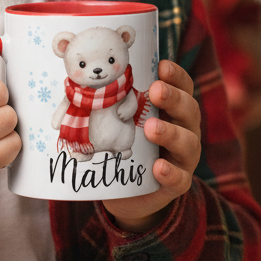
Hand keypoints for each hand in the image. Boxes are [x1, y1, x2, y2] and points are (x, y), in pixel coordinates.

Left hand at [102, 60, 201, 233]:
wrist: (130, 193)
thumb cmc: (127, 144)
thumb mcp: (120, 120)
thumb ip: (109, 102)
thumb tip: (72, 85)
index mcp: (173, 109)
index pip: (182, 86)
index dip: (175, 75)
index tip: (161, 66)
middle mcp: (184, 129)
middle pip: (189, 110)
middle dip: (173, 98)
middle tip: (155, 91)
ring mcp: (183, 157)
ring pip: (188, 142)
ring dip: (170, 133)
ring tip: (151, 128)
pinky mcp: (176, 183)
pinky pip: (179, 179)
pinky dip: (170, 172)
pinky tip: (158, 167)